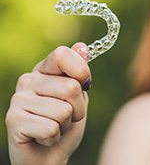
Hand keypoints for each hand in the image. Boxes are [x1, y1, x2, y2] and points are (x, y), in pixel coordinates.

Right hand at [5, 42, 91, 164]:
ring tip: (55, 126)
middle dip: (77, 108)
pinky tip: (44, 137)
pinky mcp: (13, 120)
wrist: (49, 156)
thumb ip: (79, 72)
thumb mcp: (79, 95)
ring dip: (66, 124)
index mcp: (45, 70)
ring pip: (63, 110)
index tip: (84, 84)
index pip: (63, 54)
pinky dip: (54, 137)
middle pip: (71, 87)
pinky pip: (51, 128)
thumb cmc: (66, 123)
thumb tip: (81, 46)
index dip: (81, 71)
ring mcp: (18, 98)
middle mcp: (29, 79)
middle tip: (67, 116)